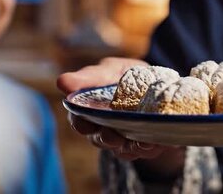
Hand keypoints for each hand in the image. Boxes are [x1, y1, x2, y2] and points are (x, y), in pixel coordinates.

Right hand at [58, 57, 185, 174]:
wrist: (161, 85)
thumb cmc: (127, 75)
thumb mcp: (110, 70)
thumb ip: (89, 78)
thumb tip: (61, 82)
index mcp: (91, 110)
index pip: (79, 120)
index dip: (81, 123)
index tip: (85, 124)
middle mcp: (104, 129)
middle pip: (99, 140)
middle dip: (106, 139)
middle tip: (113, 136)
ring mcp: (125, 139)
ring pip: (121, 150)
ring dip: (130, 147)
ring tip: (140, 141)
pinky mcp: (145, 144)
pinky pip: (144, 151)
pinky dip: (149, 147)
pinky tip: (154, 142)